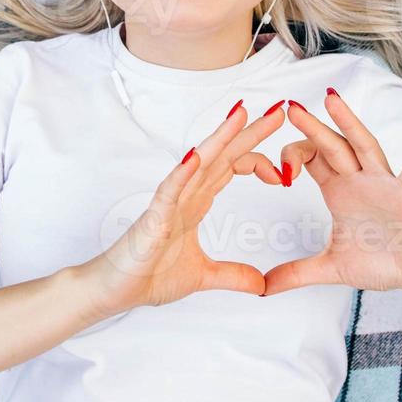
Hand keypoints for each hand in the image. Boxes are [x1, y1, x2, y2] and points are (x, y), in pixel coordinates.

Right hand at [86, 102, 287, 313]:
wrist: (115, 291)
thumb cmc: (148, 274)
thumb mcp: (203, 276)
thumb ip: (233, 276)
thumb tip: (261, 284)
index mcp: (198, 201)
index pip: (233, 168)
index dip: (260, 161)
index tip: (285, 169)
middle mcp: (186, 194)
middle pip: (224, 156)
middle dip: (251, 133)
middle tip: (278, 110)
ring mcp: (169, 203)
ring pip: (198, 163)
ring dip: (220, 138)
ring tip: (241, 115)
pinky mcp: (153, 218)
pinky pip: (169, 191)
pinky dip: (183, 173)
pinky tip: (196, 156)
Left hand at [262, 89, 401, 296]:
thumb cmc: (382, 261)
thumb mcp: (330, 267)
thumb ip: (296, 273)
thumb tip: (262, 288)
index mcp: (338, 190)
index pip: (311, 159)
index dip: (292, 157)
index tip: (277, 174)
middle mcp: (359, 180)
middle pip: (331, 147)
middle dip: (311, 128)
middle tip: (290, 107)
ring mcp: (386, 184)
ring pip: (364, 147)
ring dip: (348, 124)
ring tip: (332, 100)